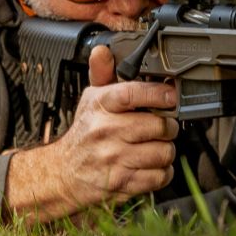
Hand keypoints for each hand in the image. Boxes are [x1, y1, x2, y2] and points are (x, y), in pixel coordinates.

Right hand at [5, 45, 178, 223]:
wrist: (63, 173)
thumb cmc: (84, 134)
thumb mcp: (90, 100)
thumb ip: (102, 75)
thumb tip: (102, 52)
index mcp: (100, 107)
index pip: (132, 94)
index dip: (157, 93)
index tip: (171, 95)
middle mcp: (106, 132)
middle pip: (157, 126)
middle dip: (169, 126)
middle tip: (165, 126)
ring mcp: (114, 159)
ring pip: (163, 152)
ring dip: (167, 150)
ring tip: (158, 146)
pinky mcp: (122, 183)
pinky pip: (159, 176)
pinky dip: (162, 172)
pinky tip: (152, 165)